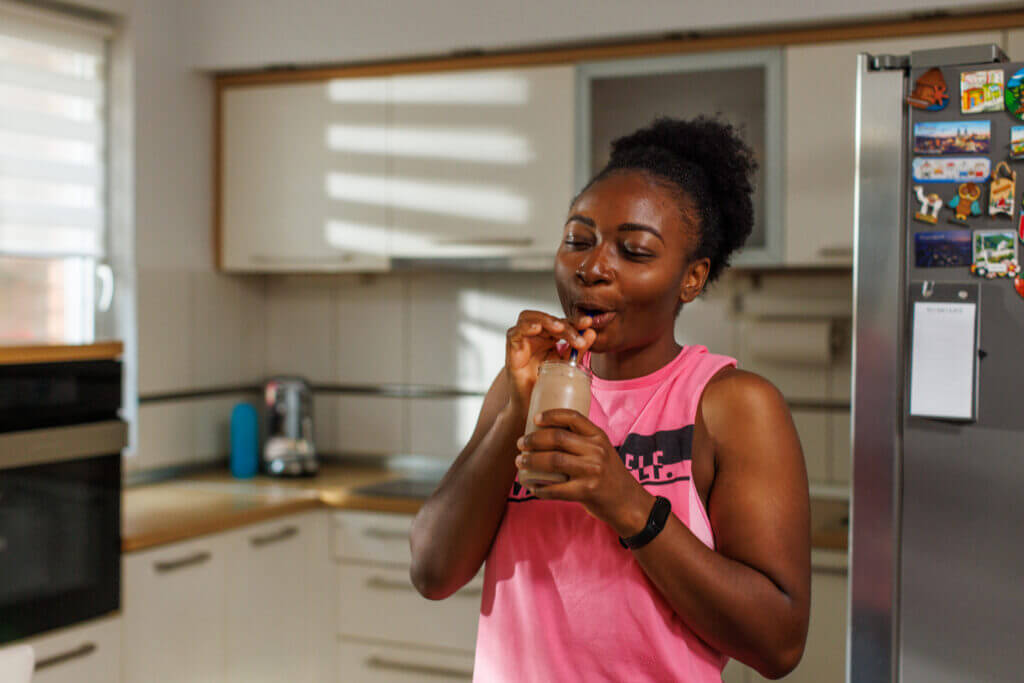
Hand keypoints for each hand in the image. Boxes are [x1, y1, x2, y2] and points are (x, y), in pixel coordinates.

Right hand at [505, 311, 594, 415]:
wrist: (535, 408)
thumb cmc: (548, 386)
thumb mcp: (568, 365)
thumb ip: (578, 349)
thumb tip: (591, 332)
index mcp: (548, 338)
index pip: (561, 322)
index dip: (574, 320)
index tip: (588, 322)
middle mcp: (534, 337)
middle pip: (546, 319)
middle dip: (564, 323)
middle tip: (578, 332)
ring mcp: (522, 343)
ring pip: (529, 319)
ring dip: (545, 321)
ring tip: (560, 328)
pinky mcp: (511, 352)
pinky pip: (514, 334)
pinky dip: (525, 328)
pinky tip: (537, 329)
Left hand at [515, 408, 653, 537]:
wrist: (628, 503)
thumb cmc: (608, 475)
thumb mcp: (602, 451)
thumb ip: (581, 442)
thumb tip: (545, 434)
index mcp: (598, 437)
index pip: (573, 417)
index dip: (551, 415)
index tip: (535, 418)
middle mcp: (596, 451)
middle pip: (557, 438)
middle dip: (533, 440)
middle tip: (521, 443)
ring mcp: (592, 471)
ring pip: (553, 461)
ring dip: (531, 461)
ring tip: (520, 461)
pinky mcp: (587, 492)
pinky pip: (556, 489)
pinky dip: (539, 488)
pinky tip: (531, 486)